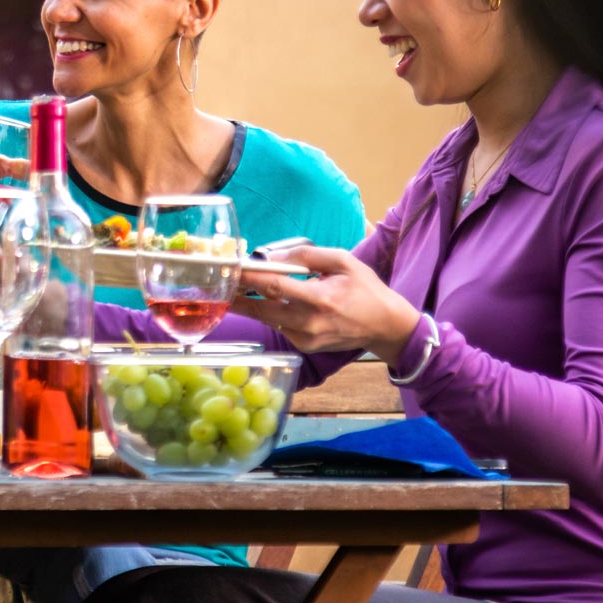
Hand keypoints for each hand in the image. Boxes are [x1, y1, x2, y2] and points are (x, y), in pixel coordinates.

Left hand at [229, 246, 422, 362]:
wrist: (385, 327)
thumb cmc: (365, 289)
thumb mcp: (343, 261)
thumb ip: (307, 255)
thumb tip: (274, 256)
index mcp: (321, 298)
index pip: (276, 287)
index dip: (249, 277)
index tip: (231, 268)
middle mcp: (310, 322)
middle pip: (262, 308)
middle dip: (237, 295)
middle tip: (217, 283)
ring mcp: (306, 338)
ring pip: (267, 318)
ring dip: (247, 304)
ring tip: (228, 290)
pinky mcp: (305, 346)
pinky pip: (279, 326)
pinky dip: (268, 313)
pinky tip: (260, 301)